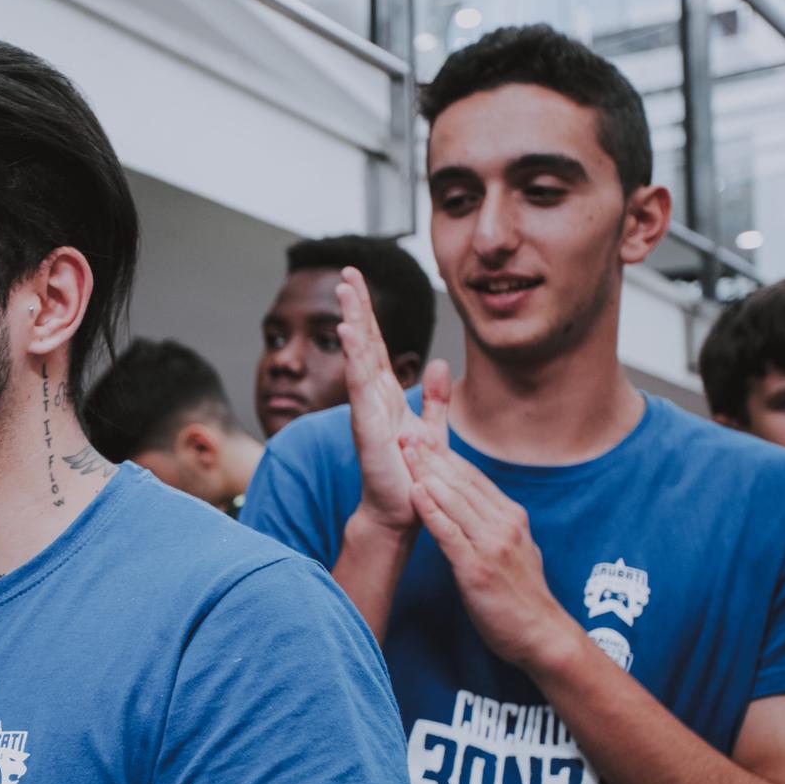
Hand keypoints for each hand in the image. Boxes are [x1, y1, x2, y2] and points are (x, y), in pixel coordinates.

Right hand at [336, 266, 451, 532]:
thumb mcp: (432, 429)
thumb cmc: (412, 476)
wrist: (403, 512)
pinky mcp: (368, 426)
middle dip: (356, 306)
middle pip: (363, 342)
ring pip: (359, 357)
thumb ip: (436, 398)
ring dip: (353, 322)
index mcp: (386, 395)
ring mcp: (367, 410)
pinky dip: (355, 358)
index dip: (367, 312)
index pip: (375, 345)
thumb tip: (439, 364)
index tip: (357, 281)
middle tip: (347, 272)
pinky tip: (350, 333)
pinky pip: (360, 386)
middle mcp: (372, 398)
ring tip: (345, 291)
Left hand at [400, 433, 580, 670]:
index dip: (446, 457)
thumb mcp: (517, 551)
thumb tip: (478, 510)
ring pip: (455, 501)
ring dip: (427, 475)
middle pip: (462, 483)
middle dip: (432, 458)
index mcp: (512, 518)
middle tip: (406, 435)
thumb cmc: (523, 597)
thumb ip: (497, 528)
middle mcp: (504, 525)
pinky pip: (450, 533)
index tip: (423, 438)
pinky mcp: (477, 569)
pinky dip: (431, 511)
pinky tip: (414, 493)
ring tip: (404, 455)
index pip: (474, 479)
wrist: (541, 635)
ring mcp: (492, 546)